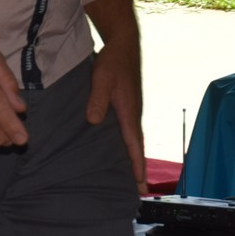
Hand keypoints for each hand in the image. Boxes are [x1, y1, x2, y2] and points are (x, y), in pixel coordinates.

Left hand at [86, 38, 147, 193]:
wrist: (123, 44)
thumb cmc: (113, 61)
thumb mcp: (102, 78)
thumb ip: (97, 98)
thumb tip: (93, 120)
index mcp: (129, 112)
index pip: (134, 144)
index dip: (137, 164)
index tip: (140, 185)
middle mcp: (133, 114)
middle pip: (136, 146)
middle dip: (138, 168)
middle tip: (138, 191)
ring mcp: (131, 110)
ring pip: (133, 139)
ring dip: (133, 157)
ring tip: (131, 177)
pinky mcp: (127, 106)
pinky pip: (128, 131)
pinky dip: (128, 144)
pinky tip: (120, 150)